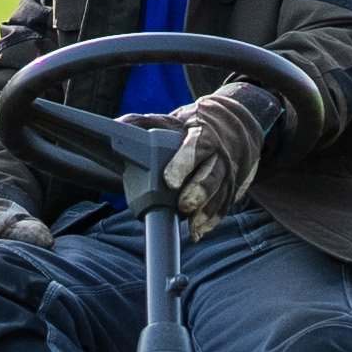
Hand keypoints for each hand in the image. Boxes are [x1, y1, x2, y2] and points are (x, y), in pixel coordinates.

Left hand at [154, 81, 281, 234]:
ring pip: (221, 193)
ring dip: (207, 211)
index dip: (185, 162)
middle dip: (200, 191)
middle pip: (213, 173)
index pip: (197, 146)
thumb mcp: (172, 119)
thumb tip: (118, 125)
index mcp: (204, 132)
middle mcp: (220, 153)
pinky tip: (198, 231)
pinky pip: (224, 205)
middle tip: (184, 206)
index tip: (170, 181)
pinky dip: (212, 219)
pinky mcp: (233, 188)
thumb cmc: (194, 127)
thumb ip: (144, 122)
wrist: (233, 127)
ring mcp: (229, 172)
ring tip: (193, 227)